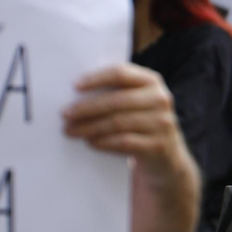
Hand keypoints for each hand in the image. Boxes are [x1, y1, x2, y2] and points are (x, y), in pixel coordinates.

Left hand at [62, 63, 187, 167]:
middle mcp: (160, 99)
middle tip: (65, 114)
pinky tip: (89, 142)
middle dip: (87, 108)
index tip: (74, 86)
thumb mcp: (136, 102)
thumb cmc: (140, 123)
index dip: (96, 78)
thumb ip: (116, 92)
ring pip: (117, 123)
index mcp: (151, 81)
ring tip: (70, 130)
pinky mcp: (157, 146)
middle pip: (116, 100)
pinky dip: (103, 142)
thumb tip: (75, 93)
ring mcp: (161, 123)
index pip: (121, 73)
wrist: (166, 157)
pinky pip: (123, 142)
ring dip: (89, 127)